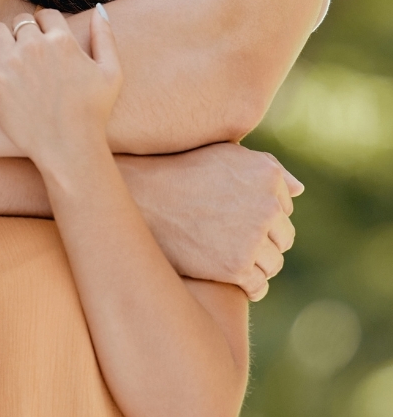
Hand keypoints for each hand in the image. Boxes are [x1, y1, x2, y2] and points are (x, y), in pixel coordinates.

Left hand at [0, 6, 121, 174]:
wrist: (67, 147)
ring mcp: (11, 60)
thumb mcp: (111, 72)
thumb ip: (105, 36)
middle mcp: (35, 45)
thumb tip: (98, 8)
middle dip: (24, 31)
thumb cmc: (92, 112)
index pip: (46, 14)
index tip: (45, 38)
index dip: (46, 25)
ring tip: (7, 53)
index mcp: (62, 40)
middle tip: (26, 50)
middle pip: (21, 21)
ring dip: (2, 38)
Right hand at [126, 143, 303, 300]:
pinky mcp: (236, 266)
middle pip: (283, 237)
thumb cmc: (182, 171)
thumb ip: (265, 167)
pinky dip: (249, 287)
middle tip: (230, 240)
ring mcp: (253, 236)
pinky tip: (231, 279)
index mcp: (267, 174)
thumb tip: (299, 189)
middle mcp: (267, 204)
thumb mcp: (224, 155)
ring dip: (255, 264)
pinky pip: (258, 286)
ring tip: (226, 258)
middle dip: (262, 241)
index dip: (260, 214)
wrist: (144, 196)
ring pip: (273, 264)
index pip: (283, 207)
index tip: (233, 216)